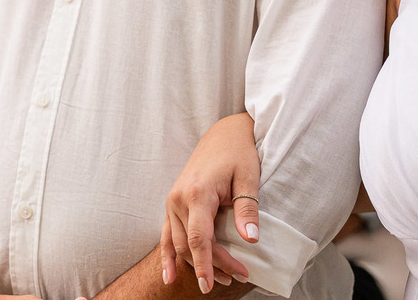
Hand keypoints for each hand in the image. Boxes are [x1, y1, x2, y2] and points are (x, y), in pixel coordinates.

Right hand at [160, 113, 260, 293]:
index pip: (198, 238)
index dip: (206, 264)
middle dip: (212, 266)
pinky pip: (166, 234)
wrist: (223, 134)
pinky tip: (169, 275)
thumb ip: (247, 210)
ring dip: (196, 263)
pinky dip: (167, 255)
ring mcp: (172, 201)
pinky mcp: (173, 202)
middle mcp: (178, 198)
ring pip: (178, 242)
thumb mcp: (248, 178)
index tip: (211, 285)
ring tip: (219, 280)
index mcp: (197, 193)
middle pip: (190, 244)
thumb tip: (251, 239)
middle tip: (238, 278)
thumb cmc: (238, 153)